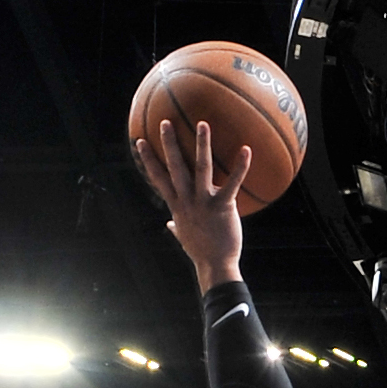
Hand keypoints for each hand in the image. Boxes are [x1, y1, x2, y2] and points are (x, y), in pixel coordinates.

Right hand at [130, 116, 251, 289]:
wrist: (214, 265)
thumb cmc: (200, 251)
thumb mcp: (183, 237)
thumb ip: (176, 227)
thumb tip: (169, 225)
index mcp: (176, 205)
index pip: (157, 177)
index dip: (148, 159)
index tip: (140, 141)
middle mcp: (187, 200)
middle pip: (174, 166)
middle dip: (169, 143)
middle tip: (165, 122)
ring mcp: (203, 202)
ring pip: (200, 168)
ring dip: (201, 145)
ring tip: (202, 124)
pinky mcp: (223, 206)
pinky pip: (232, 183)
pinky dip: (241, 166)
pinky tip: (246, 149)